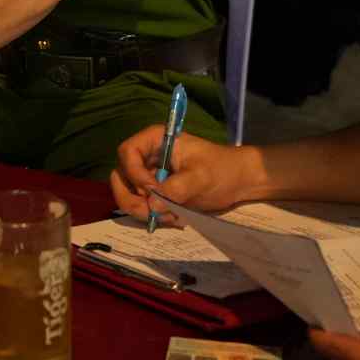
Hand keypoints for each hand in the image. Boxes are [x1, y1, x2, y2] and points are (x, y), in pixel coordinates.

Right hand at [109, 129, 256, 221]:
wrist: (239, 183)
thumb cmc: (223, 170)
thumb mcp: (200, 178)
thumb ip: (175, 189)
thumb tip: (151, 206)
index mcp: (156, 141)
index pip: (127, 152)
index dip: (134, 173)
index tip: (152, 190)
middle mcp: (147, 157)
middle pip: (121, 177)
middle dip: (133, 198)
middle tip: (153, 212)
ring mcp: (150, 177)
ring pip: (128, 196)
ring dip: (145, 212)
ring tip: (172, 217)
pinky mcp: (156, 194)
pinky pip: (142, 207)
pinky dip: (154, 217)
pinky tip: (176, 219)